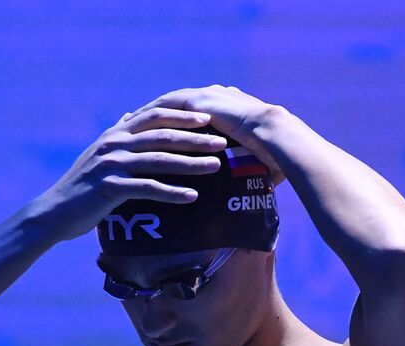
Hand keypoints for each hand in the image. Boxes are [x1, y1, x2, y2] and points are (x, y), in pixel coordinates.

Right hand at [27, 109, 227, 242]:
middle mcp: (114, 144)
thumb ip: (117, 134)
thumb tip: (131, 114)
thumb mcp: (98, 153)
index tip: (209, 118)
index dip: (183, 115)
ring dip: (191, 163)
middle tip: (222, 141)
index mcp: (115, 133)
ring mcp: (111, 165)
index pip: (154, 115)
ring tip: (216, 167)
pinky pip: (147, 189)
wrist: (53, 212)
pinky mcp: (109, 189)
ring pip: (159, 160)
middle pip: (162, 135)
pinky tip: (192, 197)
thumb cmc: (80, 186)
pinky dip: (172, 192)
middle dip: (195, 137)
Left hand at [126, 85, 286, 186]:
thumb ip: (247, 169)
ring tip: (125, 123)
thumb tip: (261, 191)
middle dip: (151, 113)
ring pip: (166, 103)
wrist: (278, 138)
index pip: (192, 112)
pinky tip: (133, 123)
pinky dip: (149, 114)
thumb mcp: (254, 161)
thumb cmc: (274, 154)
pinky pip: (166, 106)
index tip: (153, 129)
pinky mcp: (200, 100)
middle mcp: (213, 96)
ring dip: (145, 112)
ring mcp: (206, 95)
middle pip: (174, 104)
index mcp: (225, 107)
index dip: (171, 120)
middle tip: (129, 122)